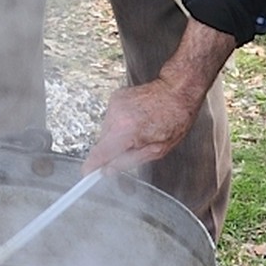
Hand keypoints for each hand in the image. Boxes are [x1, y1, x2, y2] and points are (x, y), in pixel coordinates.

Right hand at [84, 18, 234, 177]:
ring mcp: (114, 104)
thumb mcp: (158, 150)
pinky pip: (111, 119)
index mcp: (126, 130)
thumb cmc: (175, 118)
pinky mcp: (115, 98)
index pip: (99, 154)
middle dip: (113, 151)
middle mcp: (115, 115)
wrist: (177, 90)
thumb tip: (109, 170)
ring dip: (118, 137)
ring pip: (106, 132)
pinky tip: (136, 121)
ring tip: (139, 131)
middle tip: (133, 150)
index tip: (87, 175)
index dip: (92, 166)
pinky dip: (120, 124)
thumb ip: (130, 161)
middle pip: (103, 143)